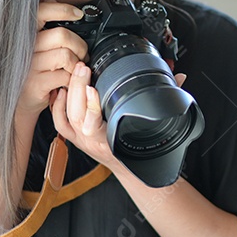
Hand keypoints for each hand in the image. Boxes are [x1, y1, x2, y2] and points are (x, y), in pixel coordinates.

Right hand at [15, 0, 87, 122]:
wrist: (18, 102)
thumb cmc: (29, 70)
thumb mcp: (33, 44)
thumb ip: (42, 22)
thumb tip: (52, 0)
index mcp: (24, 34)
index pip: (41, 11)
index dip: (62, 9)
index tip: (77, 14)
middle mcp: (24, 48)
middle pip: (62, 35)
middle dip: (79, 45)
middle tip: (82, 53)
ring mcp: (29, 66)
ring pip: (66, 55)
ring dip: (77, 63)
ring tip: (75, 68)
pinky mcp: (36, 84)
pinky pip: (65, 75)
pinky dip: (73, 78)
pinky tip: (68, 80)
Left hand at [51, 63, 187, 172]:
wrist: (131, 170)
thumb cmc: (142, 149)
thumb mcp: (156, 124)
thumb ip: (167, 99)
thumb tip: (179, 78)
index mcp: (110, 140)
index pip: (95, 123)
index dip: (91, 106)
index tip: (93, 88)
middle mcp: (92, 141)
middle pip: (76, 114)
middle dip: (77, 88)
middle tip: (83, 67)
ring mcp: (81, 140)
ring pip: (66, 116)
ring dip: (69, 91)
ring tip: (76, 70)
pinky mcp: (74, 137)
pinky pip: (59, 122)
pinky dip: (57, 105)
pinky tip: (62, 88)